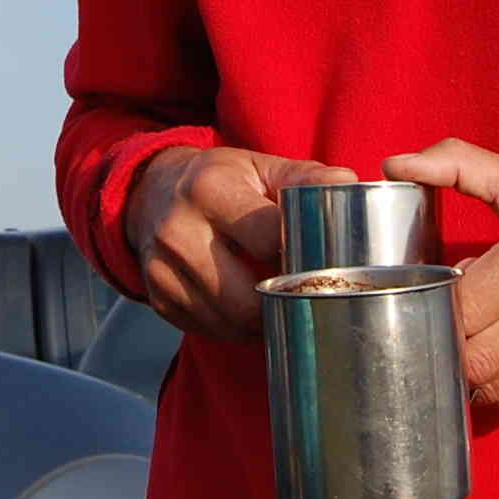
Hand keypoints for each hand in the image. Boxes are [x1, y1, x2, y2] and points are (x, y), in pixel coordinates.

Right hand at [127, 144, 359, 341]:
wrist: (152, 192)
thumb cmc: (219, 180)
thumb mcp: (259, 168)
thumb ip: (305, 178)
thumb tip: (347, 183)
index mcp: (210, 189)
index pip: (267, 240)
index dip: (300, 257)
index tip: (317, 261)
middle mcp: (178, 230)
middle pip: (247, 299)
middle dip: (281, 302)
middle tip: (300, 292)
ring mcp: (161, 269)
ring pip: (229, 323)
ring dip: (260, 322)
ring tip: (276, 301)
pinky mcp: (157, 297)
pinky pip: (208, 331)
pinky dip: (233, 327)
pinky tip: (245, 306)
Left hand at [383, 139, 498, 406]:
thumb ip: (457, 164)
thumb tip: (396, 164)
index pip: (465, 304)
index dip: (432, 305)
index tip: (425, 292)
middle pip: (476, 354)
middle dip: (443, 343)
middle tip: (431, 324)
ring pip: (496, 383)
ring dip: (466, 369)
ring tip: (460, 341)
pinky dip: (497, 382)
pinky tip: (491, 356)